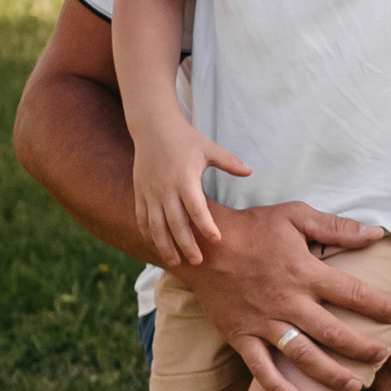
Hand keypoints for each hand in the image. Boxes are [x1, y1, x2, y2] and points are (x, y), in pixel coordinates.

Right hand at [132, 128, 250, 271]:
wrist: (152, 127)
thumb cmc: (185, 139)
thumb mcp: (209, 148)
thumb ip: (229, 162)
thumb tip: (250, 172)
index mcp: (185, 179)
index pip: (196, 208)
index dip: (206, 225)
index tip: (217, 239)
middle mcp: (165, 188)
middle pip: (176, 223)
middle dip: (186, 244)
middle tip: (198, 261)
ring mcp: (150, 192)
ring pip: (156, 226)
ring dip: (164, 246)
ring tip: (175, 262)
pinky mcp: (140, 193)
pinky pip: (142, 218)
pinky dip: (148, 234)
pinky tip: (156, 246)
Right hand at [171, 200, 390, 390]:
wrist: (200, 244)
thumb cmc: (252, 228)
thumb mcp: (296, 216)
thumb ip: (336, 228)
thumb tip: (376, 233)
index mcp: (305, 273)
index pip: (353, 293)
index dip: (379, 305)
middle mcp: (288, 302)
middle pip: (334, 332)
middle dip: (363, 348)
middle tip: (381, 356)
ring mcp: (264, 322)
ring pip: (304, 356)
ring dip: (331, 374)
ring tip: (353, 386)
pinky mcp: (241, 335)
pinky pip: (261, 368)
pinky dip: (277, 388)